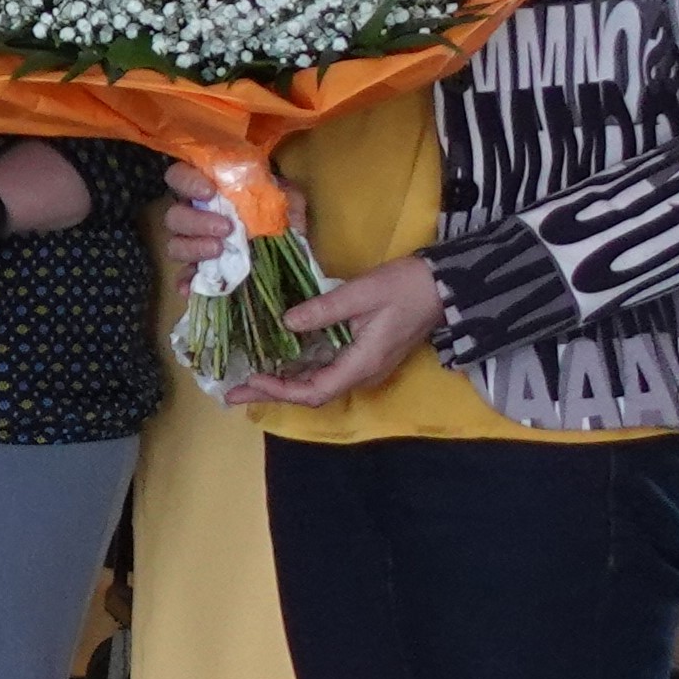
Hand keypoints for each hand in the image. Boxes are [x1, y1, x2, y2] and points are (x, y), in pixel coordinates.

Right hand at [160, 159, 290, 277]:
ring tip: (219, 251)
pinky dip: (184, 281)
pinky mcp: (199, 271)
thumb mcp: (288, 197)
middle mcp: (194, 216)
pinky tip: (190, 288)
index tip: (210, 191)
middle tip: (226, 228)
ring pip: (174, 245)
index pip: (179, 176)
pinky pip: (182, 277)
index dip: (187, 182)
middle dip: (196, 221)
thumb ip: (277, 189)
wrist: (293, 256)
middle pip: (173, 216)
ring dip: (193, 248)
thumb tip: (266, 189)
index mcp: (209, 191)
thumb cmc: (285, 219)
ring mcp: (194, 245)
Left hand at [226, 256, 441, 408]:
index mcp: (362, 363)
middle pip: (311, 393)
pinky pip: (327, 371)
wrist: (444, 285)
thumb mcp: (361, 293)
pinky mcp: (364, 356)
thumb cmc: (406, 287)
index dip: (281, 390)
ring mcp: (364, 366)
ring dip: (283, 384)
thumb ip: (323, 310)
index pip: (314, 391)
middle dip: (272, 393)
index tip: (252, 379)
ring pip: (318, 384)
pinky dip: (299, 371)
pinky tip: (278, 363)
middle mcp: (362, 373)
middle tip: (233, 393)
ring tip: (248, 381)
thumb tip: (285, 321)